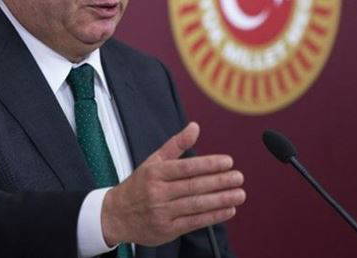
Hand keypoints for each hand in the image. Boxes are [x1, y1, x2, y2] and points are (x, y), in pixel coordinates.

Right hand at [101, 122, 244, 245]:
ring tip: (239, 194)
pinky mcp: (167, 230)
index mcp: (155, 173)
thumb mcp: (153, 162)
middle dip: (219, 182)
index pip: (186, 167)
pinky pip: (194, 222)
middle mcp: (158, 192)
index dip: (208, 164)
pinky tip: (228, 210)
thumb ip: (176, 145)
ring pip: (196, 205)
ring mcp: (162, 212)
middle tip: (239, 177)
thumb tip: (195, 126)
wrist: (116, 215)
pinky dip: (213, 216)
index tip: (228, 162)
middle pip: (194, 186)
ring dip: (221, 200)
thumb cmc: (139, 185)